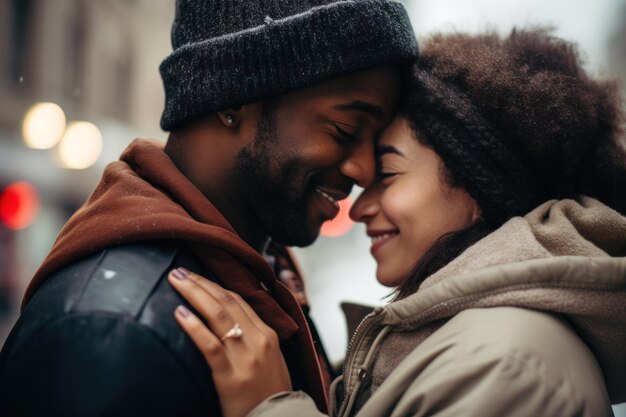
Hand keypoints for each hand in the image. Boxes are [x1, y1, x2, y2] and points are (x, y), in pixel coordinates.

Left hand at [168, 268, 291, 416]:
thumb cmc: (268, 391)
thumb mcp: (270, 357)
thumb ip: (253, 336)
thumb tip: (228, 317)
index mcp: (268, 334)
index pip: (239, 299)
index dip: (214, 284)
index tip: (195, 274)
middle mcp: (259, 340)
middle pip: (226, 301)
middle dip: (200, 282)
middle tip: (179, 270)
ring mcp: (246, 357)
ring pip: (218, 315)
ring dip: (194, 294)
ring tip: (175, 281)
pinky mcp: (231, 376)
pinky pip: (210, 345)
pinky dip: (194, 326)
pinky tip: (179, 314)